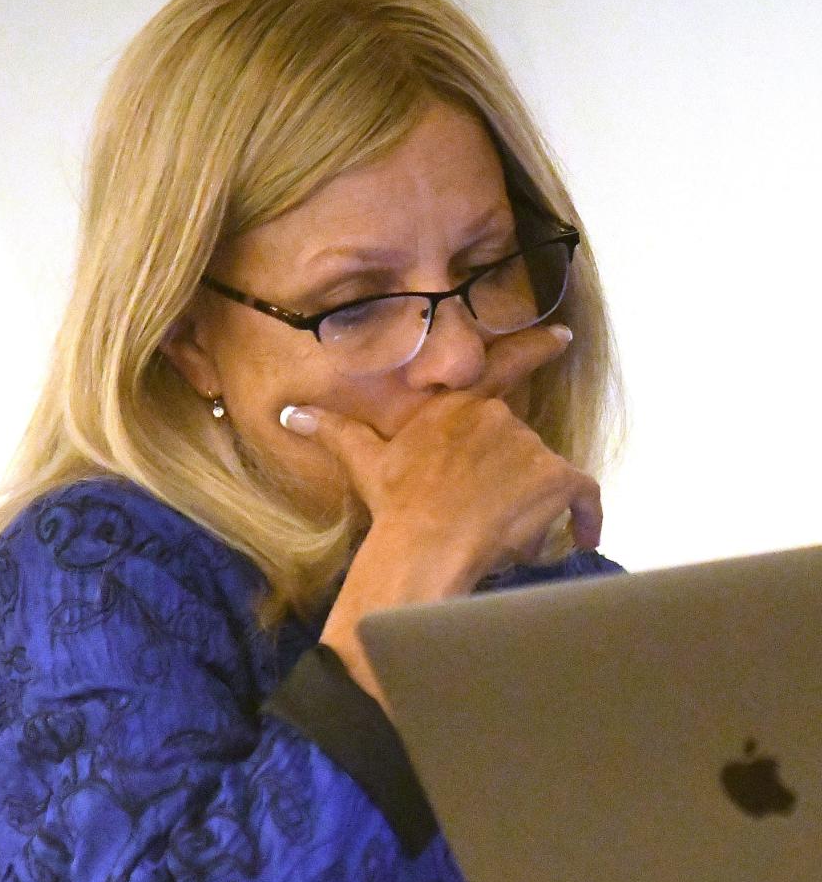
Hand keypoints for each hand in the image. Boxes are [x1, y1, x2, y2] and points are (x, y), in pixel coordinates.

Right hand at [280, 323, 601, 699]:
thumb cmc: (393, 505)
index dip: (535, 349)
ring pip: (544, 476)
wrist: (424, 544)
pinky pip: (584, 497)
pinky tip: (584, 537)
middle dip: (511, 480)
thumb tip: (292, 413)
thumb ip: (334, 432)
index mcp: (456, 407)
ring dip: (532, 506)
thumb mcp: (363, 462)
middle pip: (519, 445)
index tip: (564, 337)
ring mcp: (529, 445)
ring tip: (505, 540)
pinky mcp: (555, 478)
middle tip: (492, 517)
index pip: (501, 367)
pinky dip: (588, 517)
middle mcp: (496, 417)